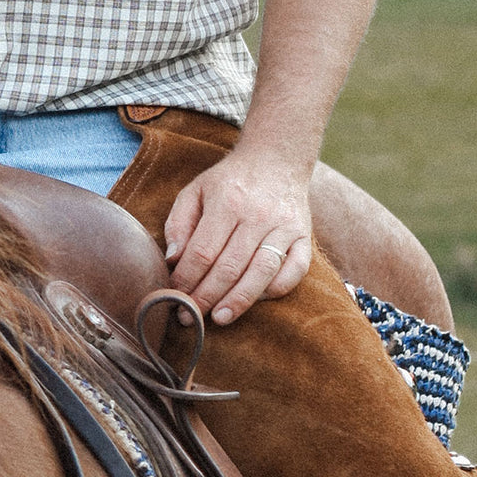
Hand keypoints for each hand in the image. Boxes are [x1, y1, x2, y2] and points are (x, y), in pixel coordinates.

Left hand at [164, 149, 311, 325]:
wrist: (275, 158)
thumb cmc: (229, 180)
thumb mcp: (196, 189)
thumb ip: (179, 223)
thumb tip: (172, 259)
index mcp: (227, 201)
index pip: (202, 251)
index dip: (186, 279)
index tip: (174, 296)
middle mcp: (257, 215)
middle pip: (229, 267)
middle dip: (206, 297)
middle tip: (190, 317)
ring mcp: (284, 227)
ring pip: (261, 273)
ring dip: (238, 301)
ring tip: (218, 318)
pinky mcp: (304, 236)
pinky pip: (294, 271)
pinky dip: (275, 290)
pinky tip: (255, 299)